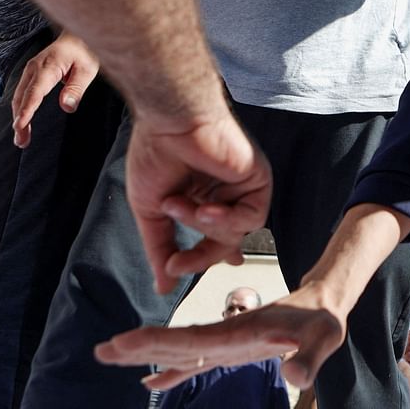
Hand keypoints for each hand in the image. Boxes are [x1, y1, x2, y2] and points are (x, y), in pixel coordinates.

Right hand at [12, 32, 99, 146]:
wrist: (77, 36)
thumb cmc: (85, 52)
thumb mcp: (88, 69)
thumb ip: (77, 88)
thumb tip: (67, 107)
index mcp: (47, 67)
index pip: (34, 93)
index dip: (26, 111)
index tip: (20, 126)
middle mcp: (34, 68)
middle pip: (22, 98)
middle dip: (19, 121)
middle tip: (22, 142)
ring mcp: (30, 70)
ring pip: (19, 97)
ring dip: (18, 117)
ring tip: (22, 138)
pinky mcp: (31, 73)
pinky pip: (22, 93)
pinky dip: (20, 108)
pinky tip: (22, 122)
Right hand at [95, 281, 345, 390]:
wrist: (323, 304)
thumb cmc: (322, 322)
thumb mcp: (321, 340)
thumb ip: (308, 359)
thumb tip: (295, 378)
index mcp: (237, 333)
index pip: (189, 339)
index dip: (155, 342)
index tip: (123, 342)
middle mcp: (224, 336)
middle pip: (174, 342)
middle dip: (138, 346)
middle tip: (101, 350)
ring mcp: (225, 343)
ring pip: (179, 350)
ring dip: (148, 354)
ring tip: (112, 355)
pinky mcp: (232, 350)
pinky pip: (195, 362)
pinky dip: (172, 370)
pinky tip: (153, 381)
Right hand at [125, 113, 271, 293]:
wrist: (170, 121)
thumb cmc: (156, 153)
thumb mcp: (151, 211)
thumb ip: (160, 249)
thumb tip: (163, 287)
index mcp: (203, 196)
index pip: (213, 237)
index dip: (205, 256)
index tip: (186, 269)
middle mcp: (226, 193)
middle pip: (224, 243)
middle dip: (199, 257)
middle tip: (175, 264)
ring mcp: (243, 187)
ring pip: (236, 233)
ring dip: (202, 227)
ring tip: (176, 205)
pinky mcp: (258, 179)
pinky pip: (252, 217)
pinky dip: (227, 219)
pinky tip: (206, 209)